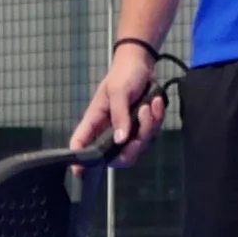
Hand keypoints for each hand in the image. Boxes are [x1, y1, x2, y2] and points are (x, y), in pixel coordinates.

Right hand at [72, 45, 170, 162]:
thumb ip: (119, 115)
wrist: (142, 64)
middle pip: (117, 157)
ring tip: (148, 105)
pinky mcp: (142, 128)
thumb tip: (120, 140)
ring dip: (148, 126)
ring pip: (138, 147)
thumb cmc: (124, 74)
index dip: (80, 161)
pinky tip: (155, 103)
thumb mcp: (118, 91)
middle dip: (134, 147)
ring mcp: (127, 131)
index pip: (81, 144)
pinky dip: (157, 119)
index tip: (82, 172)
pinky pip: (152, 135)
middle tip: (140, 130)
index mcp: (95, 121)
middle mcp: (109, 130)